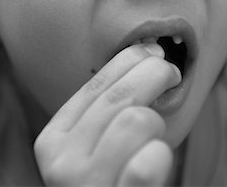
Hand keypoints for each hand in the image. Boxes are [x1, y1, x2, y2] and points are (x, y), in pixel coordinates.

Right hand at [34, 43, 180, 185]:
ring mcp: (86, 186)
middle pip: (120, 96)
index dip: (131, 59)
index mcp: (54, 139)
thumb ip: (108, 106)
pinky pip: (149, 161)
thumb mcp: (95, 143)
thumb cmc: (110, 179)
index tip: (155, 53)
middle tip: (172, 74)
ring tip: (154, 141)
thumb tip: (150, 53)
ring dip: (156, 125)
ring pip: (136, 120)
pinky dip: (161, 154)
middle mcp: (61, 162)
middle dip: (155, 75)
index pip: (95, 83)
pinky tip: (157, 159)